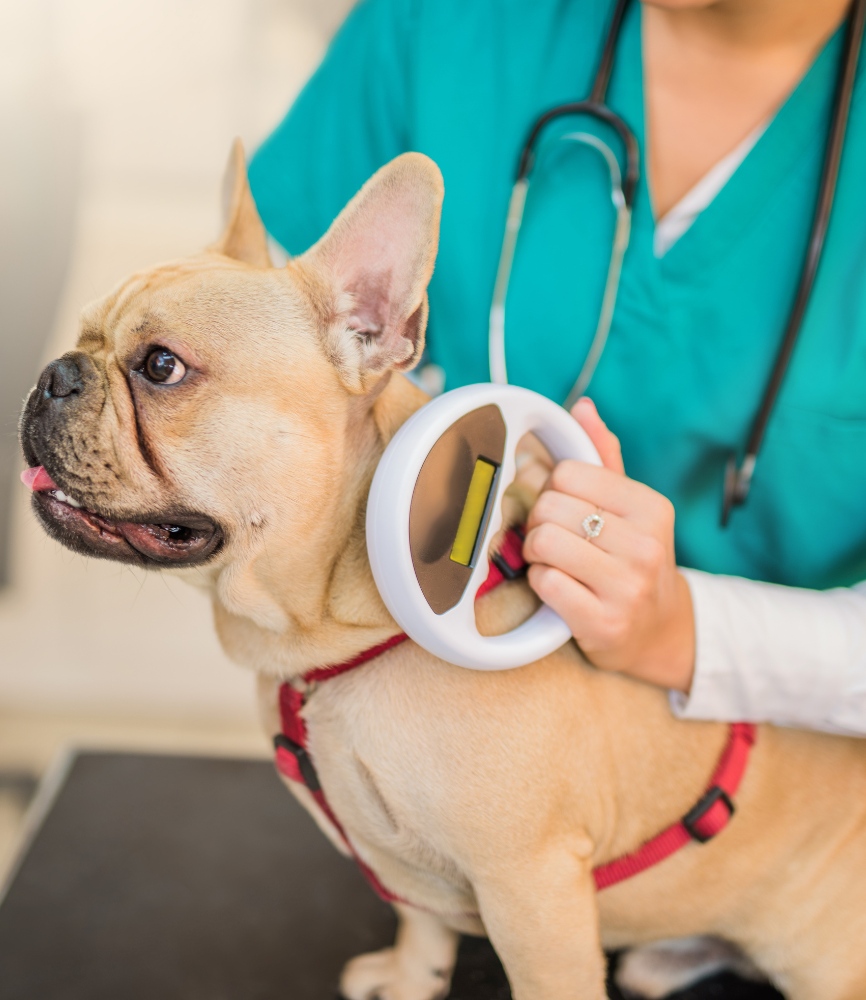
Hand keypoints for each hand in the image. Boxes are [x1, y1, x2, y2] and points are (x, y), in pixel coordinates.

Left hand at [523, 398, 695, 691]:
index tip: (566, 510)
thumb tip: (582, 406)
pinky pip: (544, 583)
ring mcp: (627, 587)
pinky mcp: (604, 622)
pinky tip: (559, 589)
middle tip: (554, 540)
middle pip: (550, 508)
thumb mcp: (631, 508)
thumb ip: (605, 457)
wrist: (659, 630)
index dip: (554, 490)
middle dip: (540, 523)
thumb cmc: (633, 560)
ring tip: (554, 563)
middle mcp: (646, 546)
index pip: (568, 473)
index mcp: (652, 508)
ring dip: (536, 555)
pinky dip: (540, 584)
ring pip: (543, 543)